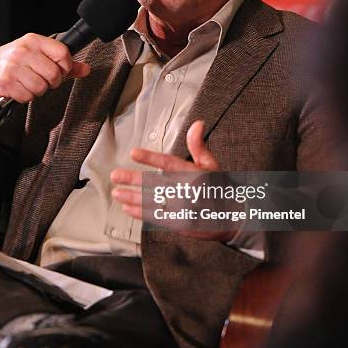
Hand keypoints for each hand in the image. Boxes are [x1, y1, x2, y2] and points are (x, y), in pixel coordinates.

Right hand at [0, 33, 90, 101]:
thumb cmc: (19, 60)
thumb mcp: (41, 54)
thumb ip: (65, 62)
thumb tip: (86, 69)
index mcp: (35, 40)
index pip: (63, 54)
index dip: (66, 67)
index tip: (60, 70)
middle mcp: (23, 51)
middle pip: (54, 74)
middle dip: (52, 82)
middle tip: (44, 79)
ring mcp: (13, 67)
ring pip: (41, 88)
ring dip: (39, 90)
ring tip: (30, 83)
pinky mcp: (6, 82)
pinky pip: (28, 97)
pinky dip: (26, 96)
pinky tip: (21, 87)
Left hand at [111, 120, 236, 240]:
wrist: (231, 218)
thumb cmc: (218, 188)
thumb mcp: (211, 164)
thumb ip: (198, 145)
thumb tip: (197, 123)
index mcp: (195, 173)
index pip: (169, 163)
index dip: (151, 157)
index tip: (134, 153)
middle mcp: (188, 191)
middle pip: (156, 183)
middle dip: (134, 179)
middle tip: (116, 175)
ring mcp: (184, 208)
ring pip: (153, 201)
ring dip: (132, 197)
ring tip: (117, 192)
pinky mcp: (180, 223)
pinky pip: (156, 217)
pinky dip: (141, 213)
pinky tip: (127, 208)